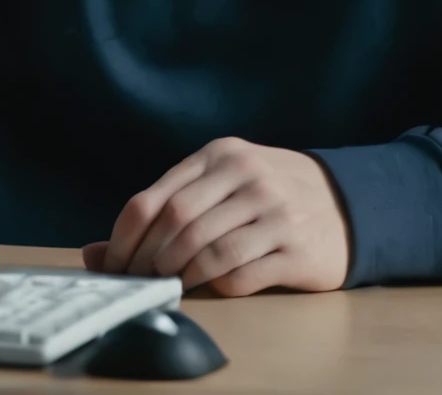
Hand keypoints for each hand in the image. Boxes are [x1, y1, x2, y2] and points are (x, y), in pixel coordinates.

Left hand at [82, 137, 349, 296]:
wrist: (348, 205)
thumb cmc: (269, 196)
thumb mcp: (220, 186)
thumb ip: (162, 211)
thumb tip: (94, 254)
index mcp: (222, 154)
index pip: (153, 199)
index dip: (124, 239)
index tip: (113, 264)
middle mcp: (249, 176)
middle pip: (176, 224)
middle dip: (147, 261)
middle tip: (138, 282)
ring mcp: (277, 211)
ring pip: (206, 251)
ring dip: (179, 276)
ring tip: (172, 285)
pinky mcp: (297, 249)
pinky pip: (240, 274)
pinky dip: (215, 287)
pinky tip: (210, 286)